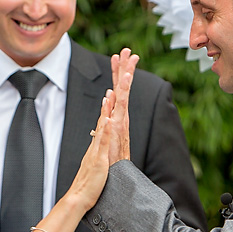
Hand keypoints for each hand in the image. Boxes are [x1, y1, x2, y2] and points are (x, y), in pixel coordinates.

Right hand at [67, 88, 115, 211]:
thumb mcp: (95, 168)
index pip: (102, 126)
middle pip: (101, 121)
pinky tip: (109, 121)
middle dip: (107, 105)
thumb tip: (98, 153)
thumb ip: (97, 159)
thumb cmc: (88, 187)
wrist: (78, 199)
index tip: (110, 96)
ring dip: (106, 112)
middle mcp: (94, 147)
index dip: (106, 111)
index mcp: (95, 149)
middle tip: (110, 88)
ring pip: (102, 129)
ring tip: (109, 96)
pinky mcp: (99, 161)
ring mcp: (96, 153)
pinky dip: (106, 131)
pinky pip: (103, 144)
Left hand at [108, 48, 139, 162]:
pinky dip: (117, 104)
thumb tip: (108, 105)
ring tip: (127, 67)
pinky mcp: (116, 134)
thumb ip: (106, 122)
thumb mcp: (104, 138)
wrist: (107, 180)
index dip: (117, 73)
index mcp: (116, 117)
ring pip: (122, 99)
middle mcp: (119, 119)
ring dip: (124, 83)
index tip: (117, 56)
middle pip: (122, 90)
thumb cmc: (105, 162)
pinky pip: (116, 116)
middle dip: (125, 70)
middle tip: (128, 51)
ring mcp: (119, 125)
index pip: (116, 91)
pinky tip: (114, 94)